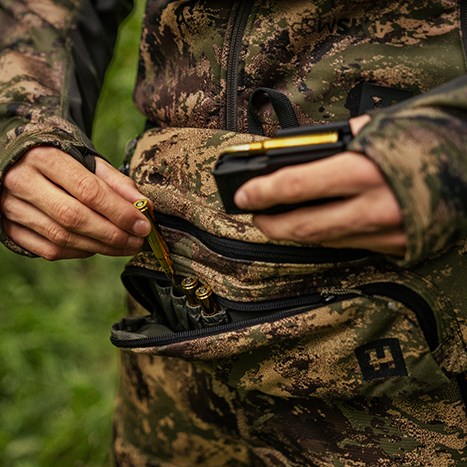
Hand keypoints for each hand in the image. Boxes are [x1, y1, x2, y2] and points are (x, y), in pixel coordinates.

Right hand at [1, 147, 150, 259]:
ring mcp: (12, 208)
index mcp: (45, 158)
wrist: (20, 164)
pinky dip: (80, 252)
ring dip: (101, 247)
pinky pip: (50, 250)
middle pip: (74, 217)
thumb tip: (144, 205)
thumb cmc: (62, 162)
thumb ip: (117, 182)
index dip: (120, 212)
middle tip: (138, 241)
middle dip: (113, 234)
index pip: (88, 190)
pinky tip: (99, 247)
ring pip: (62, 238)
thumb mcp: (88, 162)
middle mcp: (23, 183)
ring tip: (127, 246)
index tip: (144, 225)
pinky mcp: (10, 230)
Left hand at [233, 117, 405, 255]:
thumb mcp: (380, 128)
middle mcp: (371, 209)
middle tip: (255, 216)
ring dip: (293, 232)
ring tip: (277, 221)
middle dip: (270, 224)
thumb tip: (304, 153)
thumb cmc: (429, 140)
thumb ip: (339, 143)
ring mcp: (383, 235)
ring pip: (322, 241)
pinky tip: (314, 226)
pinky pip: (347, 246)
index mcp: (364, 171)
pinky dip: (324, 237)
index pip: (296, 185)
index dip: (262, 192)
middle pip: (302, 227)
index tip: (242, 196)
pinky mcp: (393, 249)